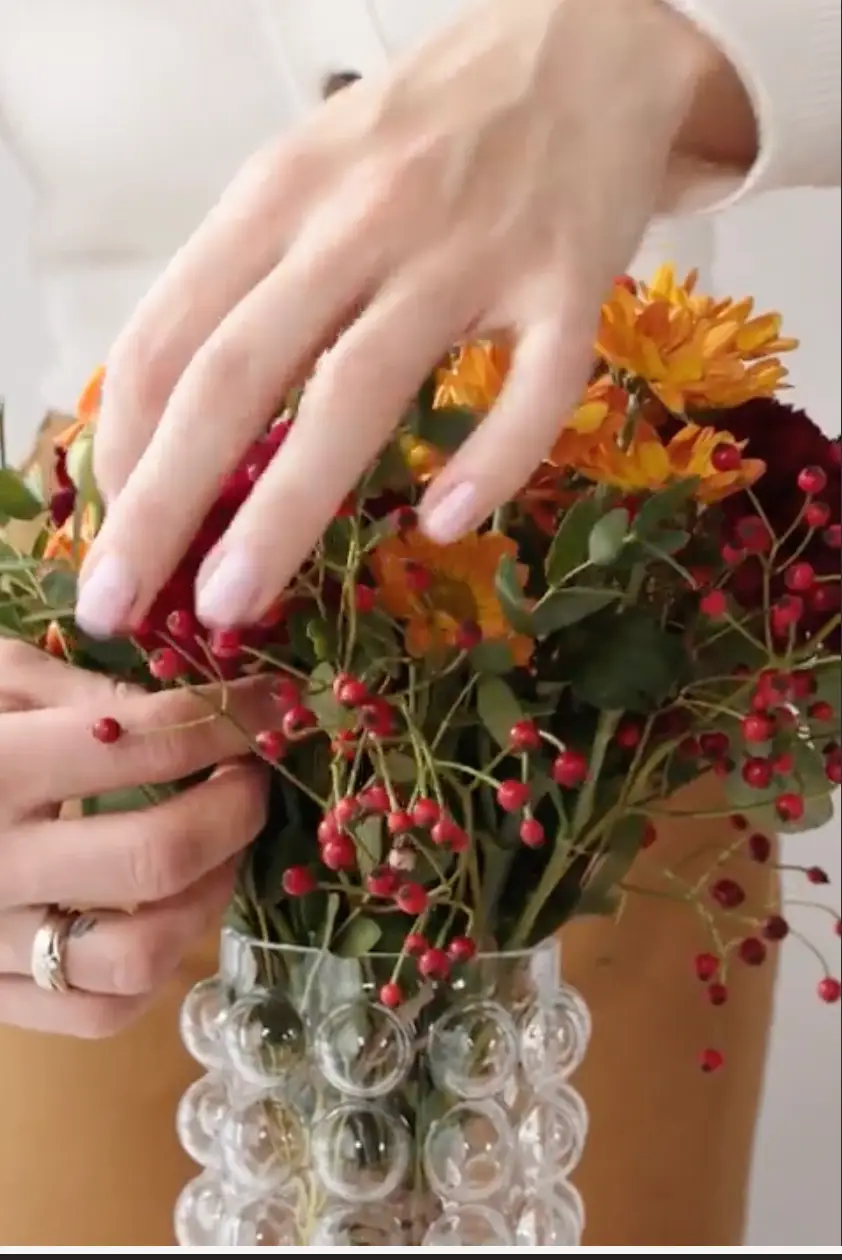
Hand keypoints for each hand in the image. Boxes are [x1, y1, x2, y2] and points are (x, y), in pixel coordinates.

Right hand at [0, 641, 272, 1037]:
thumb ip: (79, 691)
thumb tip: (189, 711)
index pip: (143, 742)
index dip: (229, 720)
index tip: (275, 707)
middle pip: (157, 856)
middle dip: (235, 811)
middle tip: (250, 779)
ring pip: (139, 955)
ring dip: (210, 898)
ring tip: (218, 851)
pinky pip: (99, 1014)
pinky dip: (155, 971)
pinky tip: (162, 914)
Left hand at [79, 0, 751, 637]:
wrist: (580, 41)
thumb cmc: (427, 132)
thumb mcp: (308, 178)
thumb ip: (248, 285)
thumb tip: (178, 426)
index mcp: (278, 197)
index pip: (167, 336)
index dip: (121, 450)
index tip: (103, 540)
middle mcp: (358, 219)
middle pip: (236, 373)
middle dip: (163, 503)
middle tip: (118, 607)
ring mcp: (467, 249)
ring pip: (360, 387)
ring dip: (285, 507)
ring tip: (231, 603)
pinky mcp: (569, 278)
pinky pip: (536, 385)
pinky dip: (492, 458)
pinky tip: (446, 524)